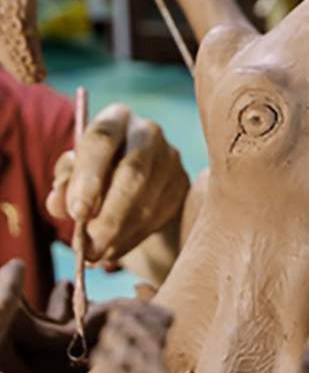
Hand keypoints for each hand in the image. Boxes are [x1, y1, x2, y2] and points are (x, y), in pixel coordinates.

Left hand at [46, 103, 189, 262]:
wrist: (130, 176)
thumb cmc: (93, 171)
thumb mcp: (72, 172)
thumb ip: (64, 185)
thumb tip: (61, 204)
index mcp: (116, 119)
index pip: (102, 140)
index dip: (89, 177)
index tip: (77, 213)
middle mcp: (148, 132)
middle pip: (133, 171)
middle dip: (109, 215)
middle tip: (88, 247)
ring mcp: (170, 157)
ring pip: (148, 200)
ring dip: (119, 233)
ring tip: (96, 253)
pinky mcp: (182, 182)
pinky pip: (159, 216)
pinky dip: (134, 237)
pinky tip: (115, 247)